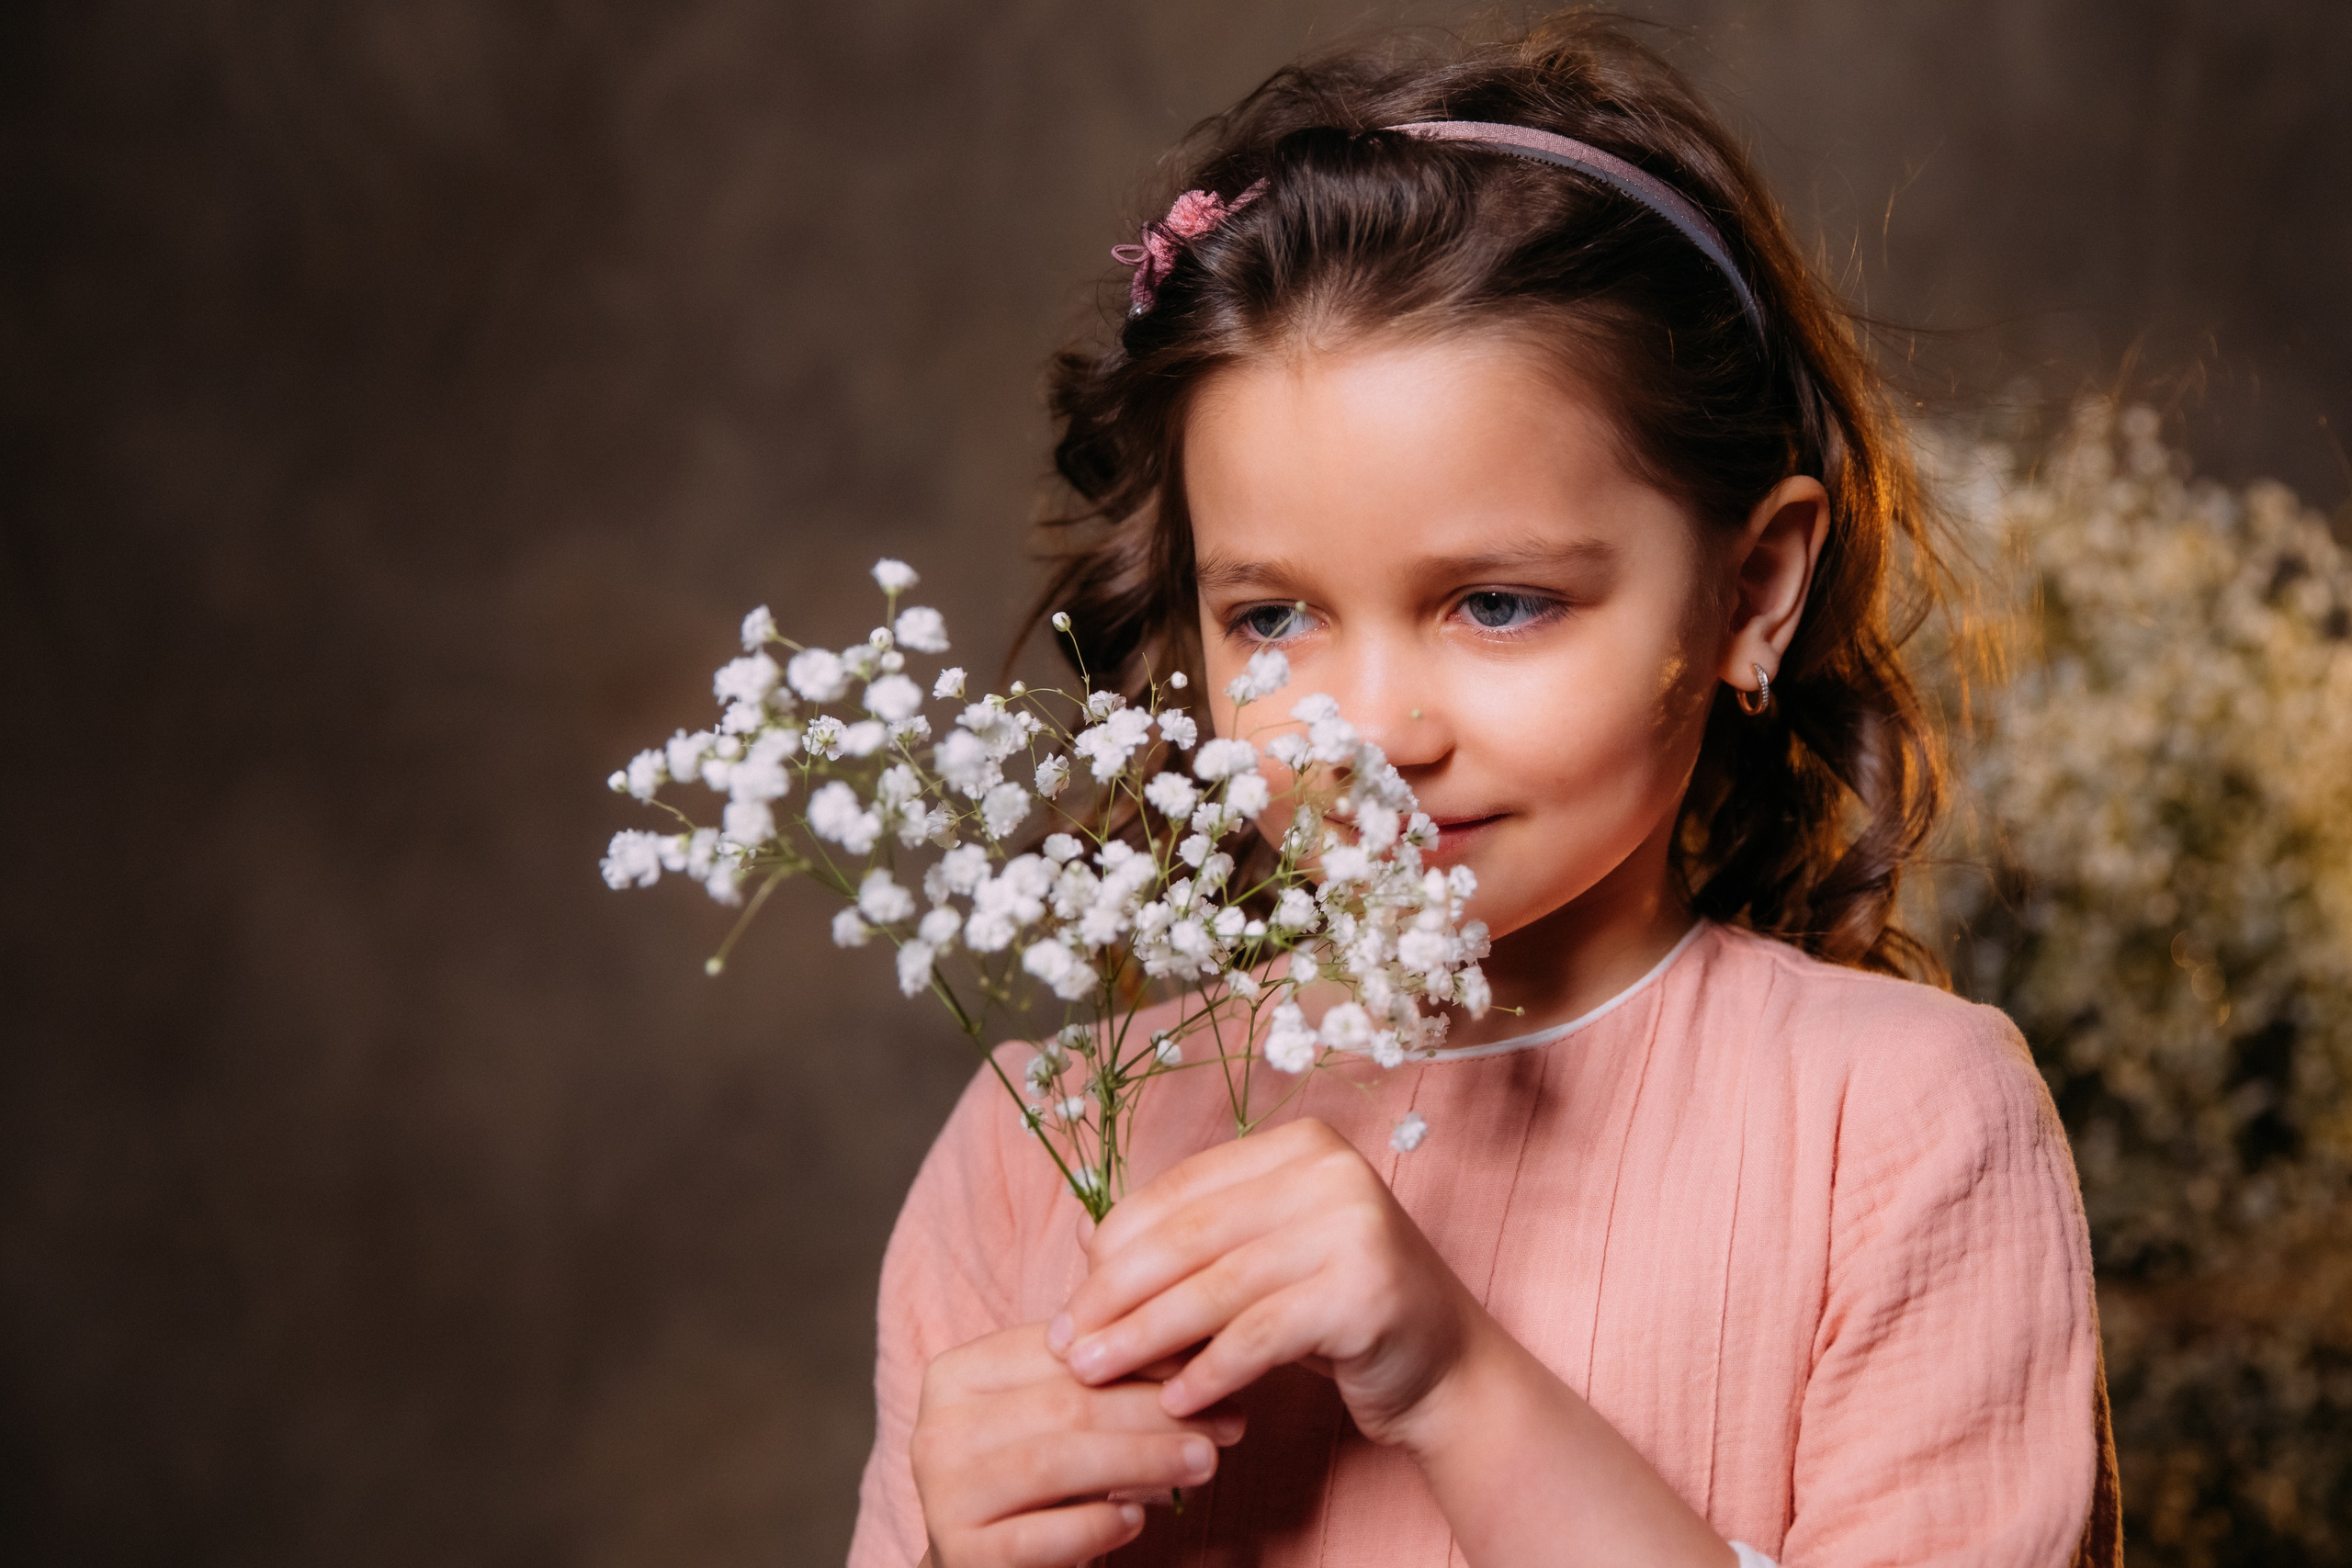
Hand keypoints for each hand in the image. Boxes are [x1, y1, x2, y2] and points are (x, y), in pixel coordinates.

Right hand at [910, 1321, 1244, 1567]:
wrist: (983, 1561)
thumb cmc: (1037, 1477)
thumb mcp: (1062, 1415)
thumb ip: (1107, 1373)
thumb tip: (1200, 1337)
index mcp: (957, 1374)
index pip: (1061, 1351)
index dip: (1143, 1355)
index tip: (1212, 1363)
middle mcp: (937, 1428)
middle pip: (1065, 1404)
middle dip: (1157, 1410)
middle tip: (1229, 1420)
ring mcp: (943, 1493)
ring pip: (1055, 1463)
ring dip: (1143, 1459)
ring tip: (1205, 1461)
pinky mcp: (961, 1552)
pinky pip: (1040, 1535)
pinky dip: (1096, 1524)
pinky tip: (1136, 1517)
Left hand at [1048, 1118, 1478, 1447]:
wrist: (1446, 1367)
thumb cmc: (1337, 1312)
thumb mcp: (1264, 1262)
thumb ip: (1192, 1244)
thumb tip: (1083, 1241)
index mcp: (1299, 1144)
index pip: (1179, 1191)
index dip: (1113, 1247)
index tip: (1069, 1301)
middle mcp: (1329, 1170)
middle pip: (1188, 1236)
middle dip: (1115, 1295)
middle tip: (1067, 1345)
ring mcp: (1353, 1225)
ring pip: (1215, 1287)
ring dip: (1144, 1337)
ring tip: (1096, 1374)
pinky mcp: (1365, 1291)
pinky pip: (1259, 1335)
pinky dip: (1209, 1371)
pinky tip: (1175, 1402)